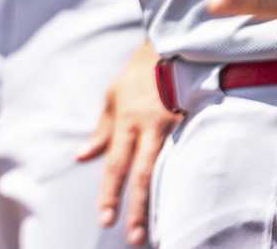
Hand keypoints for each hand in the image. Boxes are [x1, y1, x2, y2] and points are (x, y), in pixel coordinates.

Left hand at [76, 41, 176, 245]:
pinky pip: (189, 157)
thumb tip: (82, 157)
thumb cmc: (139, 76)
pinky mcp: (195, 123)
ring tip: (158, 229)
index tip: (106, 219)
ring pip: (166, 170)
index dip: (110, 193)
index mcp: (127, 122)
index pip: (115, 164)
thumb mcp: (113, 98)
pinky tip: (189, 201)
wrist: (173, 47)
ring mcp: (175, 127)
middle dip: (137, 207)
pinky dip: (187, 180)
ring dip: (160, 200)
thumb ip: (101, 131)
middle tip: (134, 237)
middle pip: (141, 174)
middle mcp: (150, 128)